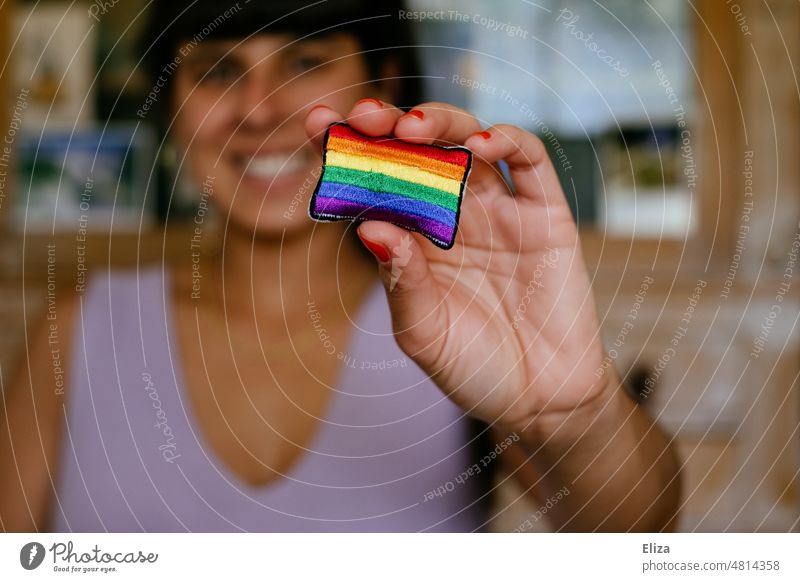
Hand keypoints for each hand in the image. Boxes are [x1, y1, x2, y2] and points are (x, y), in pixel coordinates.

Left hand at [306, 100, 611, 433]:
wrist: (541, 400)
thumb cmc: (474, 369)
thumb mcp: (423, 333)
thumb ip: (402, 282)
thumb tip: (369, 227)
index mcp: (414, 240)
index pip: (376, 182)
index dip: (348, 150)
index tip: (317, 124)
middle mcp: (453, 217)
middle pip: (418, 151)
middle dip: (388, 126)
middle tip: (364, 117)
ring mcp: (499, 211)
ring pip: (468, 143)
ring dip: (440, 124)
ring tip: (412, 129)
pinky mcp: (545, 215)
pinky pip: (531, 163)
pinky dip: (508, 141)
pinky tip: (480, 144)